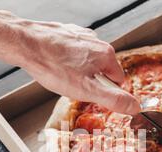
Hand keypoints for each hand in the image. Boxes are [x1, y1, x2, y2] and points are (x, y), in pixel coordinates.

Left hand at [0, 16, 140, 114]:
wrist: (26, 45)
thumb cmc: (53, 67)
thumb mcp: (87, 91)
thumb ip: (113, 100)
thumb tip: (134, 107)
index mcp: (106, 55)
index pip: (118, 81)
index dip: (104, 92)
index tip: (89, 95)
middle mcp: (97, 41)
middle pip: (101, 71)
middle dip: (89, 82)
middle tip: (72, 86)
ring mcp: (81, 36)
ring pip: (87, 62)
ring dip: (77, 72)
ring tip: (61, 75)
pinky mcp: (67, 34)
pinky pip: (73, 53)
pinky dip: (66, 61)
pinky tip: (55, 65)